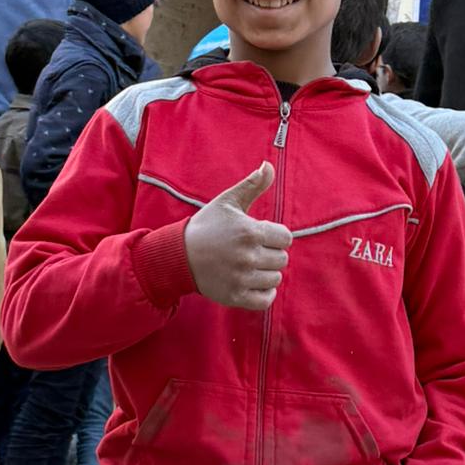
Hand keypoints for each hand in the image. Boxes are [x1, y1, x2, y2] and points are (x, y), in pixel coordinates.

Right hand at [184, 162, 291, 310]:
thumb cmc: (207, 226)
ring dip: (266, 273)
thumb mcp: (227, 202)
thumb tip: (269, 165)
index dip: (275, 236)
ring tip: (249, 265)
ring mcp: (241, 278)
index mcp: (249, 232)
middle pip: (282, 259)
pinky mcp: (234, 297)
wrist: (178, 255)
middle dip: (270, 254)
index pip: (286, 238)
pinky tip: (253, 283)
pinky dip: (264, 293)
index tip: (260, 235)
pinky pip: (265, 300)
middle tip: (252, 251)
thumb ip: (252, 185)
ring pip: (275, 278)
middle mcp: (247, 256)